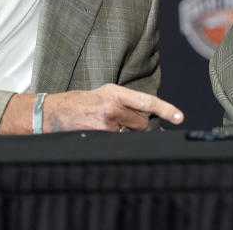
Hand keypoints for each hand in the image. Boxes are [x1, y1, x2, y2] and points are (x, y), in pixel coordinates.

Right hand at [0, 84, 183, 134]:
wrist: (53, 112)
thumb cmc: (80, 103)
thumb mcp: (104, 94)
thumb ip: (125, 102)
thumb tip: (145, 114)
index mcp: (115, 92)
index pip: (147, 101)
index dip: (165, 109)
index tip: (179, 117)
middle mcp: (112, 106)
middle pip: (142, 122)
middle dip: (137, 124)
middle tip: (120, 121)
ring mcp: (106, 123)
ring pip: (129, 133)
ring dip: (122, 132)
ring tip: (102, 125)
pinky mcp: (100, 136)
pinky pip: (116, 141)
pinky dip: (111, 139)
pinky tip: (97, 132)